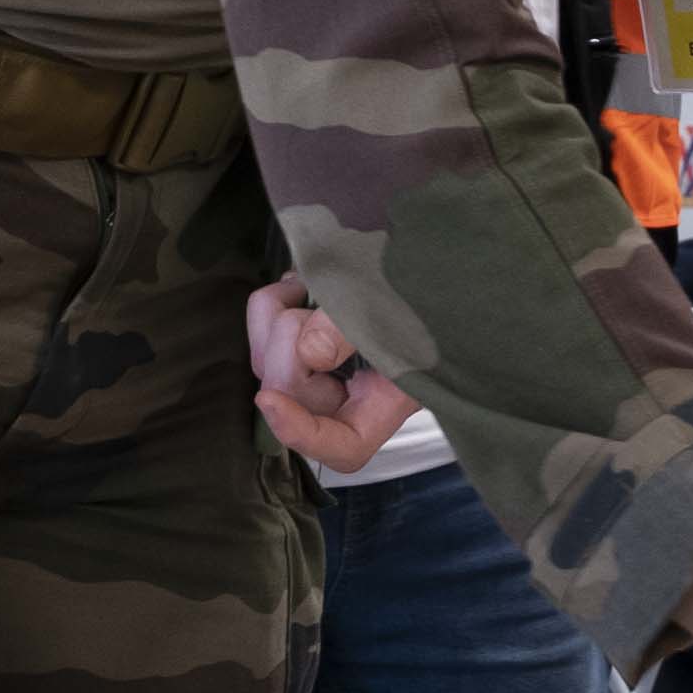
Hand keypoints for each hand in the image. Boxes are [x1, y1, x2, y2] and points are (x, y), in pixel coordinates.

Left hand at [246, 277, 416, 470]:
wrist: (428, 247)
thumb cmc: (428, 278)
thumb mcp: (399, 302)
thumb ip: (354, 329)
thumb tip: (309, 353)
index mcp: (391, 396)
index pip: (345, 446)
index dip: (303, 433)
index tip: (270, 401)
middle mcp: (357, 388)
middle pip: (299, 397)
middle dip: (289, 349)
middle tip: (310, 304)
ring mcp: (328, 364)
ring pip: (271, 364)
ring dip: (277, 322)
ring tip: (306, 287)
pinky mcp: (305, 338)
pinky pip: (264, 335)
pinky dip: (271, 308)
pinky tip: (296, 286)